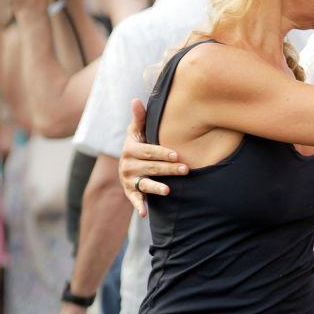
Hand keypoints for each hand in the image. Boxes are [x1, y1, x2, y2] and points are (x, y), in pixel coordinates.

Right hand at [119, 98, 186, 216]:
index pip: (149, 151)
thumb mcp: (137, 131)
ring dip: (156, 187)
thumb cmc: (139, 143)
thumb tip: (136, 99)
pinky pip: (134, 199)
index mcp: (130, 148)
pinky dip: (139, 206)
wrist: (128, 162)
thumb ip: (140, 118)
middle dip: (168, 169)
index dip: (163, 153)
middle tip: (186, 170)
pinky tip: (144, 214)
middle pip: (151, 167)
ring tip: (168, 190)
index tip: (177, 154)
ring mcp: (129, 179)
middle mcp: (127, 164)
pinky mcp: (130, 192)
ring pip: (145, 183)